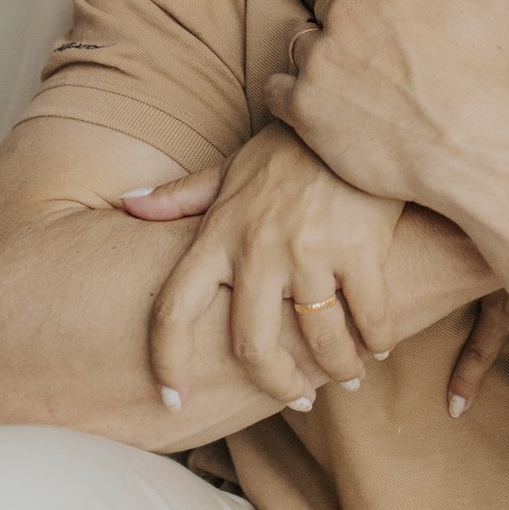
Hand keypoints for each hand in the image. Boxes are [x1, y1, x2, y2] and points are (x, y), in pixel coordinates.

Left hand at [124, 121, 402, 410]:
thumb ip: (183, 196)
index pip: (174, 309)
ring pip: (318, 340)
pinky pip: (369, 316)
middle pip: (253, 346)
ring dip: (337, 369)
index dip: (167, 361)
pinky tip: (379, 343)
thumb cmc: (291, 147)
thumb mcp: (232, 167)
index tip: (172, 399)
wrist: (354, 110)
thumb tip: (129, 204)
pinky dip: (377, 340)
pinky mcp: (360, 246)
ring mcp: (310, 249)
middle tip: (297, 396)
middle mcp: (258, 247)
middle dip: (277, 384)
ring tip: (347, 374)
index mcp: (219, 233)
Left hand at [265, 0, 508, 207]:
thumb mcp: (498, 1)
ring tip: (354, 83)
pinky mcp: (304, 107)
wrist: (475, 154)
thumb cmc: (490, 79)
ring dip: (324, 56)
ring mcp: (321, 61)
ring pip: (304, 42)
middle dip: (350, 21)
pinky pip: (276, 88)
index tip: (389, 7)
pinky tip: (321, 104)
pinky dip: (292, 94)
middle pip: (330, 1)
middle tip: (378, 52)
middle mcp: (346, 14)